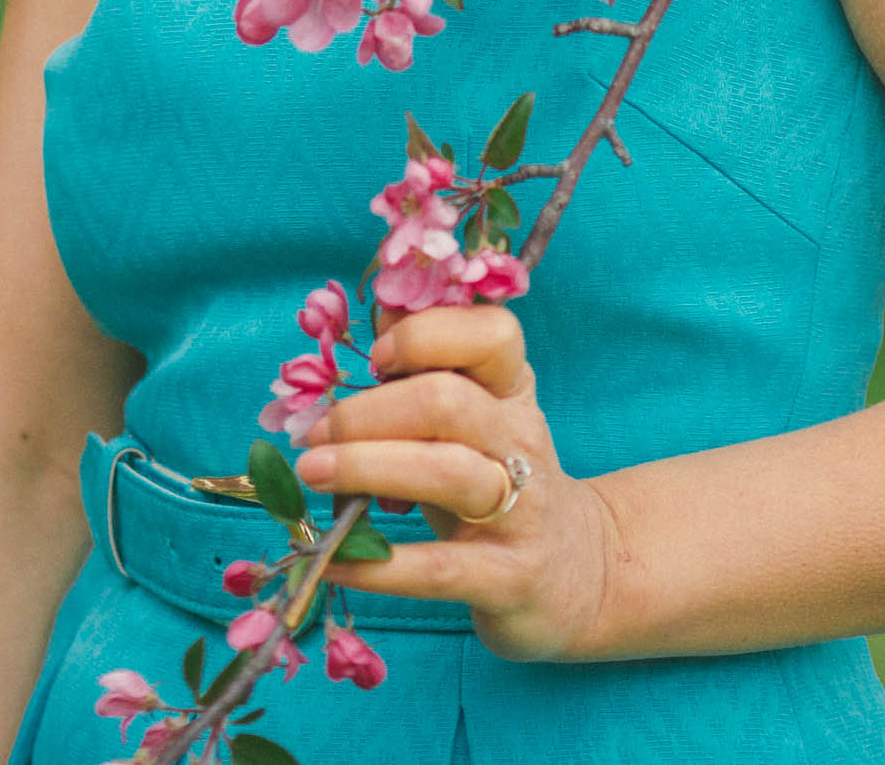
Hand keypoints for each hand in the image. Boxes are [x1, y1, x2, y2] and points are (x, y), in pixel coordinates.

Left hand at [293, 302, 616, 661]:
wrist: (572, 571)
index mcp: (511, 388)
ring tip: (311, 472)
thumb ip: (427, 367)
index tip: (375, 357)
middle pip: (448, 402)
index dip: (426, 335)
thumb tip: (376, 309)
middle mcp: (521, 438)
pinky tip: (332, 560)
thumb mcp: (472, 416)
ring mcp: (522, 508)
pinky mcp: (511, 575)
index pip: (493, 334)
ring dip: (366, 467)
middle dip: (368, 411)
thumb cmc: (493, 477)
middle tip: (313, 433)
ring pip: (447, 472)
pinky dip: (380, 565)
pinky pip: (441, 568)